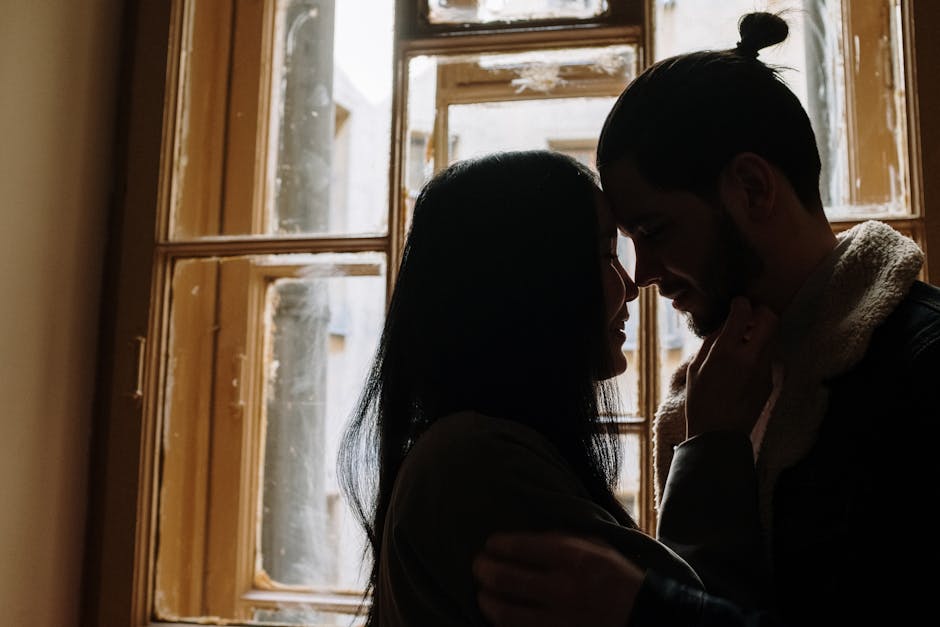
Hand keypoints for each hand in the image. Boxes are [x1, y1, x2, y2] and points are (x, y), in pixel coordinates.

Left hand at [472, 532, 644, 626]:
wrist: (646, 620)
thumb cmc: (621, 579)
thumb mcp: (598, 547)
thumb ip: (563, 540)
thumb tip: (526, 540)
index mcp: (573, 558)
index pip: (519, 546)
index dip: (497, 544)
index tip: (491, 544)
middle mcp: (562, 588)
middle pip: (504, 578)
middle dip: (483, 570)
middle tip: (478, 566)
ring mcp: (558, 620)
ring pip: (504, 611)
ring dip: (486, 600)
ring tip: (483, 593)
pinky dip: (503, 623)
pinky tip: (499, 616)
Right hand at [685, 296, 778, 437]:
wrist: (718, 436)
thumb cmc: (699, 402)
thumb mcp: (695, 368)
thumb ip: (711, 342)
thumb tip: (725, 325)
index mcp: (726, 352)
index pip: (743, 312)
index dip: (741, 303)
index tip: (738, 304)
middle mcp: (749, 358)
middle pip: (770, 319)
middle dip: (761, 312)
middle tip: (748, 318)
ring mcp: (764, 370)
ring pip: (771, 338)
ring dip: (759, 334)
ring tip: (742, 344)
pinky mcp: (770, 382)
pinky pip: (767, 358)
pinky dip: (758, 354)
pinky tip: (743, 367)